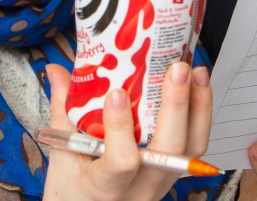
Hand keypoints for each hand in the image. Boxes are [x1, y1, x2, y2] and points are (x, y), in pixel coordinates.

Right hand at [43, 62, 211, 200]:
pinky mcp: (174, 175)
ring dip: (198, 106)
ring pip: (191, 148)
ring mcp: (162, 183)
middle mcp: (142, 190)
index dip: (121, 128)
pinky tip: (198, 87)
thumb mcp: (62, 156)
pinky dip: (200, 114)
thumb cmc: (73, 191)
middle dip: (176, 106)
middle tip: (175, 69)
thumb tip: (56, 70)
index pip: (121, 162)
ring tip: (196, 71)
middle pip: (169, 151)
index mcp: (106, 188)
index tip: (117, 94)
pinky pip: (194, 146)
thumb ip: (63, 111)